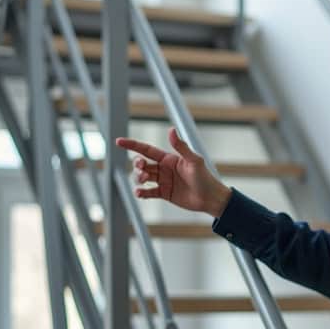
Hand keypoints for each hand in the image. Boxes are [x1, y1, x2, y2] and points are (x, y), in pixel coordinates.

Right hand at [115, 127, 232, 217]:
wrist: (210, 198)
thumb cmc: (205, 177)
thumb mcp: (193, 160)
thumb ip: (181, 147)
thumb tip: (170, 130)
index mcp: (169, 158)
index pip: (146, 150)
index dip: (132, 145)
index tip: (118, 142)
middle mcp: (164, 168)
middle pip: (142, 164)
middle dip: (137, 165)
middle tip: (141, 169)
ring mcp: (163, 181)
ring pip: (143, 178)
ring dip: (139, 178)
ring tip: (143, 181)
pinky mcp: (164, 193)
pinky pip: (148, 193)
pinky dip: (141, 193)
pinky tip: (139, 193)